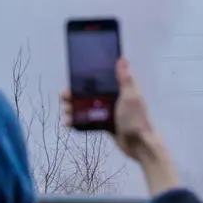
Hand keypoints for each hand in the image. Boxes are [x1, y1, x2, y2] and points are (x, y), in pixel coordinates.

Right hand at [62, 58, 181, 194]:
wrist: (138, 144)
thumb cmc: (135, 118)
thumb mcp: (130, 97)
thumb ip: (125, 79)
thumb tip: (122, 58)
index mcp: (122, 90)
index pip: (102, 80)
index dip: (88, 79)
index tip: (74, 79)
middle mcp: (115, 99)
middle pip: (92, 94)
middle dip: (77, 95)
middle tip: (64, 98)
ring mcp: (109, 112)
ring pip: (88, 107)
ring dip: (75, 108)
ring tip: (65, 112)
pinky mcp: (105, 124)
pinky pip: (89, 120)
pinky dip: (79, 120)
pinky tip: (69, 122)